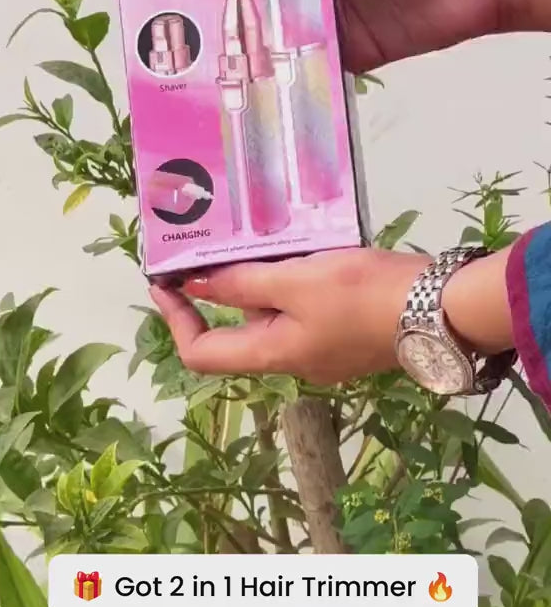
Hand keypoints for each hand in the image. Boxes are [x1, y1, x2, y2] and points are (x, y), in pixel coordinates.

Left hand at [149, 249, 514, 385]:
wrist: (442, 311)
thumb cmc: (364, 296)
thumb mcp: (297, 281)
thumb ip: (242, 284)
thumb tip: (194, 286)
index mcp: (273, 354)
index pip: (202, 353)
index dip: (175, 320)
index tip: (164, 282)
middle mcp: (293, 362)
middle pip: (237, 336)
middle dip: (218, 296)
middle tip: (210, 252)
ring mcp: (323, 352)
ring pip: (273, 321)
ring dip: (256, 287)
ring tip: (255, 244)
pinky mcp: (347, 337)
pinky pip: (303, 314)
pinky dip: (289, 288)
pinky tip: (301, 256)